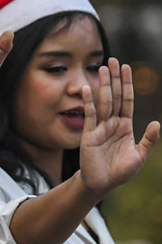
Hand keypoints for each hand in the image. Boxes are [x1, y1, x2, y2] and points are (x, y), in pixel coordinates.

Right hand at [77, 58, 159, 196]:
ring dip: (103, 85)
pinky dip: (89, 101)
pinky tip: (88, 88)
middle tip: (112, 60)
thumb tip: (157, 123)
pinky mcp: (89, 134)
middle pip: (114, 96)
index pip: (126, 100)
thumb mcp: (139, 156)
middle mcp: (112, 123)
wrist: (102, 183)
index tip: (126, 67)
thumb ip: (149, 140)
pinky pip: (90, 115)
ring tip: (102, 68)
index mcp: (125, 125)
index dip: (127, 84)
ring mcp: (100, 127)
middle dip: (113, 78)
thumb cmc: (120, 171)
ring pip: (103, 102)